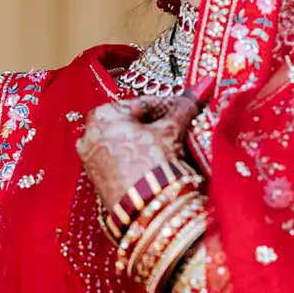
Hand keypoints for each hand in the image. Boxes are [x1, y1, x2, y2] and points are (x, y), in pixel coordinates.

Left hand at [76, 94, 198, 213]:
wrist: (145, 209)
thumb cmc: (153, 164)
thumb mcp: (170, 131)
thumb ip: (185, 107)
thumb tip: (204, 83)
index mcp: (102, 114)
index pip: (143, 103)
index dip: (169, 106)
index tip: (186, 109)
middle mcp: (89, 133)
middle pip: (132, 122)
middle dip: (156, 125)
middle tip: (180, 129)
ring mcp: (90, 158)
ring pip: (125, 142)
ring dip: (147, 142)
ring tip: (170, 148)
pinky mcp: (96, 179)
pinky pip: (119, 160)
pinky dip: (136, 158)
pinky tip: (155, 165)